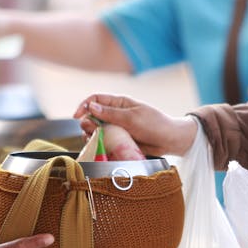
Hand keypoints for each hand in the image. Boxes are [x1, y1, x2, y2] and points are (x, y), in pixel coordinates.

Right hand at [72, 93, 197, 156]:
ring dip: (92, 136)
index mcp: (119, 103)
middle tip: (92, 131)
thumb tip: (92, 107)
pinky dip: (99, 145)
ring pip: (96, 131)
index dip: (84, 106)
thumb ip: (111, 114)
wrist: (170, 140)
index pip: (96, 100)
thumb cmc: (155, 124)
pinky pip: (104, 142)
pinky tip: (101, 148)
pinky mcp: (119, 141)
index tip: (77, 116)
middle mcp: (115, 115)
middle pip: (92, 117)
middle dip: (88, 124)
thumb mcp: (132, 117)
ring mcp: (117, 128)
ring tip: (97, 140)